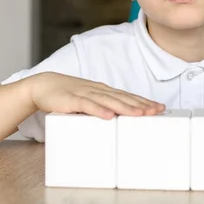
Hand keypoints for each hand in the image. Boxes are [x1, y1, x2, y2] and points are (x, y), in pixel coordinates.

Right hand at [28, 72, 165, 119]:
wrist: (43, 86)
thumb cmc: (68, 95)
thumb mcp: (89, 100)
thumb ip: (103, 106)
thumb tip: (120, 117)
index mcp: (104, 91)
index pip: (128, 96)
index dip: (144, 101)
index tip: (160, 107)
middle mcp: (98, 90)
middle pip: (123, 98)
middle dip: (141, 105)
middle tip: (157, 111)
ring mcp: (86, 94)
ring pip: (109, 101)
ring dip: (126, 107)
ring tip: (140, 114)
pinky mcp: (72, 100)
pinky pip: (87, 106)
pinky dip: (99, 110)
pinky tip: (109, 116)